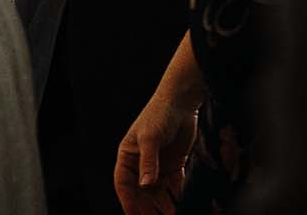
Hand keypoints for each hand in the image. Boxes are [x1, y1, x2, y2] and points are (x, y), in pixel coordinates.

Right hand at [115, 94, 196, 213]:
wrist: (181, 103)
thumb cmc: (158, 114)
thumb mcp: (150, 138)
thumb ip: (148, 163)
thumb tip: (145, 185)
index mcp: (128, 156)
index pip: (124, 183)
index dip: (128, 201)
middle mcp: (141, 163)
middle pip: (141, 192)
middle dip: (147, 207)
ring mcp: (158, 165)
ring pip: (158, 191)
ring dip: (164, 204)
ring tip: (172, 214)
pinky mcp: (174, 164)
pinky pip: (174, 185)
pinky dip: (177, 195)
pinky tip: (181, 203)